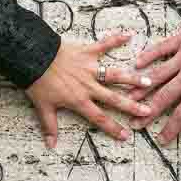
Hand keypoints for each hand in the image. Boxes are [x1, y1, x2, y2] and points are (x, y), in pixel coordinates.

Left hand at [27, 32, 154, 148]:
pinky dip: (115, 39)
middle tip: (148, 110)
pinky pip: (103, 45)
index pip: (99, 117)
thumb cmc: (37, 82)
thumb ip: (49, 126)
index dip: (113, 128)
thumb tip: (51, 145)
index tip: (126, 135)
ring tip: (148, 81)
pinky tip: (128, 35)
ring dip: (132, 78)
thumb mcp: (42, 107)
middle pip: (114, 98)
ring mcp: (89, 68)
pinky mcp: (86, 52)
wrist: (33, 58)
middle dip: (132, 106)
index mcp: (79, 100)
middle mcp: (88, 86)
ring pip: (115, 75)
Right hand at [129, 19, 180, 144]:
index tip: (161, 139)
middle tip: (135, 123)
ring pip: (158, 75)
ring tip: (129, 98)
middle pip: (164, 98)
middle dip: (148, 112)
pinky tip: (137, 64)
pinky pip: (162, 48)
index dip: (172, 128)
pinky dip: (149, 55)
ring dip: (142, 88)